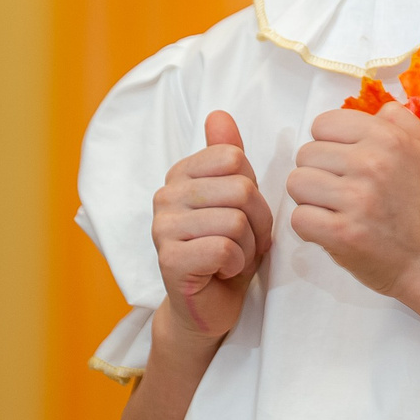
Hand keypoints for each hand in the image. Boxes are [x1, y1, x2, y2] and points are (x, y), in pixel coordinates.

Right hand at [151, 112, 272, 343]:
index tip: (244, 214)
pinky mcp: (169, 260)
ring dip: (248, 246)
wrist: (209, 307)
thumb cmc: (227, 250)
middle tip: (243, 242)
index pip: (234, 157)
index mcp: (181, 174)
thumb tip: (219, 113)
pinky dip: (236, 265)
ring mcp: (162, 228)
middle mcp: (165, 196)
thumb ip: (229, 156)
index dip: (254, 190)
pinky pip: (225, 249)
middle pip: (240, 189)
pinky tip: (221, 272)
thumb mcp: (236, 198)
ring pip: (235, 220)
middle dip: (257, 221)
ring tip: (232, 257)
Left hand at [287, 103, 419, 297]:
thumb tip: (374, 111)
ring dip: (311, 198)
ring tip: (335, 208)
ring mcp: (356, 199)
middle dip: (319, 172)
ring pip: (297, 182)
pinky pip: (298, 217)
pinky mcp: (342, 233)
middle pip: (306, 153)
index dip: (329, 143)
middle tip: (343, 190)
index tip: (345, 163)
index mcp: (388, 138)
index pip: (323, 123)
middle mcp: (371, 163)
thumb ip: (400, 119)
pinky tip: (331, 228)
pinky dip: (310, 226)